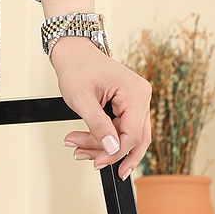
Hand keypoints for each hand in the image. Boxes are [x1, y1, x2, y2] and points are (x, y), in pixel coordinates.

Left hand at [50, 36, 152, 179]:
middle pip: (133, 139)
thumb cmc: (76, 67)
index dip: (114, 152)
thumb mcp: (81, 98)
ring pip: (129, 137)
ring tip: (81, 150)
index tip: (96, 161)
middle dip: (109, 152)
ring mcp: (137, 100)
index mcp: (134, 92)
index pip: (132, 134)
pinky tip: (89, 143)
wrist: (73, 53)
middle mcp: (141, 96)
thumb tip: (112, 149)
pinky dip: (107, 138)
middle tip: (87, 158)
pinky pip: (123, 129)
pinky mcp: (130, 105)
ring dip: (106, 148)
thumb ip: (97, 125)